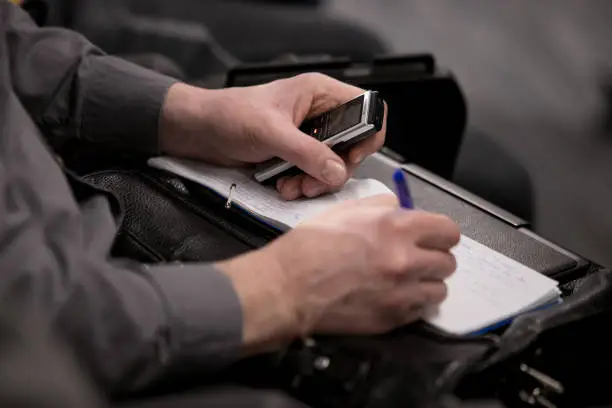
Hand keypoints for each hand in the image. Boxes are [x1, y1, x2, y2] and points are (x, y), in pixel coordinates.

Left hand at [160, 74, 386, 199]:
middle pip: (351, 146)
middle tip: (312, 182)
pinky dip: (303, 185)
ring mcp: (309, 136)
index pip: (365, 109)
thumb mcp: (271, 132)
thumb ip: (307, 152)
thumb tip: (337, 171)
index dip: (367, 135)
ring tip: (292, 187)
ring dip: (315, 182)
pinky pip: (314, 174)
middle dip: (334, 170)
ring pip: (333, 165)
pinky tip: (284, 187)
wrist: (201, 132)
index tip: (350, 157)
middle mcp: (319, 114)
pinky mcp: (297, 155)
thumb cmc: (230, 115)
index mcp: (320, 93)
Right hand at [217, 195, 459, 353]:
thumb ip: (380, 206)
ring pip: (439, 289)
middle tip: (417, 258)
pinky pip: (420, 310)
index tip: (435, 237)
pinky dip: (412, 303)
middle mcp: (405, 259)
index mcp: (395, 227)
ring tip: (406, 280)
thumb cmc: (308, 248)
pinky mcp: (392, 318)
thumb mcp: (343, 211)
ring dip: (426, 283)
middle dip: (434, 258)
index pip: (448, 230)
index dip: (441, 233)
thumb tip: (399, 207)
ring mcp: (401, 292)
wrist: (287, 286)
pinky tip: (393, 295)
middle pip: (448, 261)